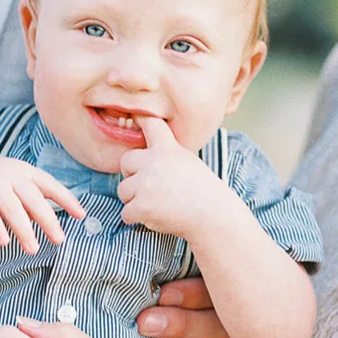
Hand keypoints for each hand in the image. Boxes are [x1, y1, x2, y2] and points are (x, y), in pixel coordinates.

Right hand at [0, 158, 85, 253]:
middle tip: (59, 240)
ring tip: (33, 249)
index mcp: (24, 171)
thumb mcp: (14, 186)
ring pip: (12, 208)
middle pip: (33, 199)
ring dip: (24, 229)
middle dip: (48, 220)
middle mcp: (10, 174)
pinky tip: (4, 242)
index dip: (66, 199)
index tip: (81, 215)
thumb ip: (33, 200)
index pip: (49, 184)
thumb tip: (56, 223)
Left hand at [117, 117, 230, 240]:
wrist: (214, 216)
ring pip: (123, 190)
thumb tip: (142, 155)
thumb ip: (165, 155)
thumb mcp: (187, 162)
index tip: (134, 118)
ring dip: (135, 200)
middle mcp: (154, 162)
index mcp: (168, 148)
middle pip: (125, 161)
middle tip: (151, 186)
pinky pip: (125, 213)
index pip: (149, 123)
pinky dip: (137, 218)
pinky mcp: (141, 205)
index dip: (140, 120)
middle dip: (132, 174)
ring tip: (157, 204)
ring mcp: (146, 183)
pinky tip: (155, 217)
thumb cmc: (203, 192)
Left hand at [138, 278, 248, 337]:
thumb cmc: (157, 306)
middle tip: (146, 324)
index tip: (162, 295)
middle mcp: (234, 328)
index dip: (192, 294)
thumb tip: (147, 255)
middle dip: (183, 325)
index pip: (218, 293)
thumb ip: (165, 283)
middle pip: (220, 328)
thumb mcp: (164, 289)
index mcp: (223, 298)